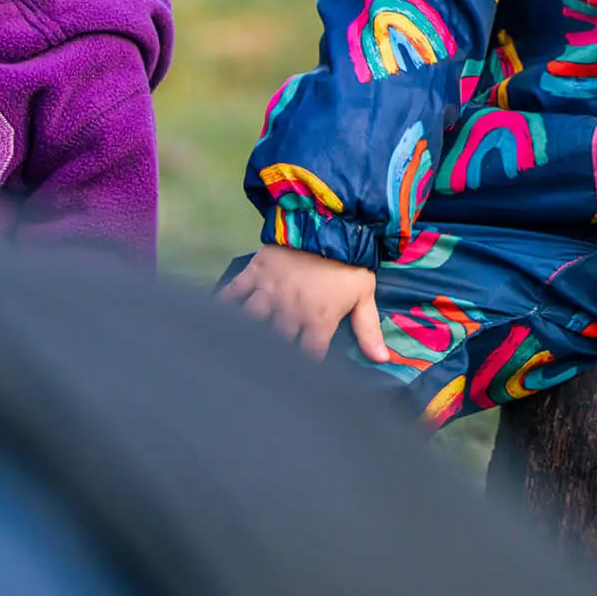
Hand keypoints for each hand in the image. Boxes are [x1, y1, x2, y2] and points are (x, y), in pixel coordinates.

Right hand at [219, 243, 387, 361]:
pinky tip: (213, 317)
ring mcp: (269, 292)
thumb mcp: (364, 294)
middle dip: (271, 353)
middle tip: (265, 364)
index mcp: (318, 319)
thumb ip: (368, 330)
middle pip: (274, 342)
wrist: (330, 219)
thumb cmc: (350, 260)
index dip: (305, 368)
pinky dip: (223, 304)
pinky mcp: (256, 272)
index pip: (308, 356)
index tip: (301, 376)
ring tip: (238, 347)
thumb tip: (383, 360)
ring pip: (250, 321)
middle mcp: (289, 311)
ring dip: (245, 333)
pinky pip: (234, 291)